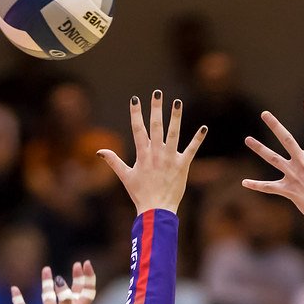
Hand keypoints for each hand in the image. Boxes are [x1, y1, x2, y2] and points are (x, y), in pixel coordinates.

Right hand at [12, 262, 96, 303]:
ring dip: (48, 284)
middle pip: (72, 292)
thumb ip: (65, 302)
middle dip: (75, 279)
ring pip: (49, 297)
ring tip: (46, 269)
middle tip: (77, 264)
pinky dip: (18, 300)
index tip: (85, 264)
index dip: (88, 279)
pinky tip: (14, 289)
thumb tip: (62, 282)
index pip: (86, 293)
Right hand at [97, 92, 205, 214]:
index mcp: (142, 154)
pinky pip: (191, 150)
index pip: (138, 129)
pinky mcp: (182, 166)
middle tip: (157, 93)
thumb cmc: (140, 194)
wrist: (156, 210)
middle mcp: (156, 154)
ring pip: (173, 134)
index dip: (136, 114)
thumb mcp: (125, 177)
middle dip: (156, 109)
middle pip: (156, 127)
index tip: (135, 99)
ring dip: (175, 118)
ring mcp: (169, 159)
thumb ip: (114, 161)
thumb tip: (99, 152)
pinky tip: (204, 128)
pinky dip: (197, 139)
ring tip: (177, 103)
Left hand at [242, 99, 303, 224]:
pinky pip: (270, 187)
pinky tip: (244, 182)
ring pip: (273, 159)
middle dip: (275, 125)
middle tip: (265, 114)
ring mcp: (294, 176)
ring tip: (247, 139)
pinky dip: (257, 185)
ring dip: (259, 149)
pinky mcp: (288, 190)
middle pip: (286, 139)